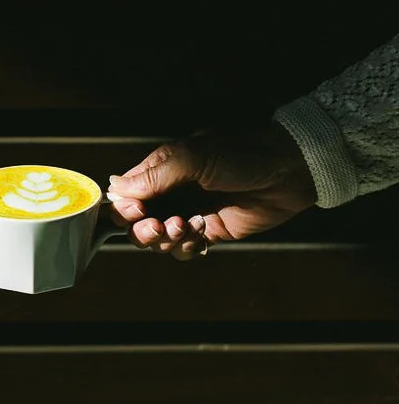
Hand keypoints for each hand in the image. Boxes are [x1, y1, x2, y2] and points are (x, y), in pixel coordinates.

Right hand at [106, 121, 316, 259]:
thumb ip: (155, 175)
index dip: (125, 207)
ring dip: (166, 239)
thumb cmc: (241, 153)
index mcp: (160, 169)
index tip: (137, 210)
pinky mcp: (208, 232)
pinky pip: (183, 250)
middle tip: (160, 225)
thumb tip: (115, 189)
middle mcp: (170, 193)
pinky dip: (186, 247)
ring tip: (187, 227)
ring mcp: (187, 213)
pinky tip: (201, 233)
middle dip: (142, 229)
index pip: (125, 194)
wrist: (287, 171)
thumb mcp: (193, 157)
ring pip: (157, 240)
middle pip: (136, 222)